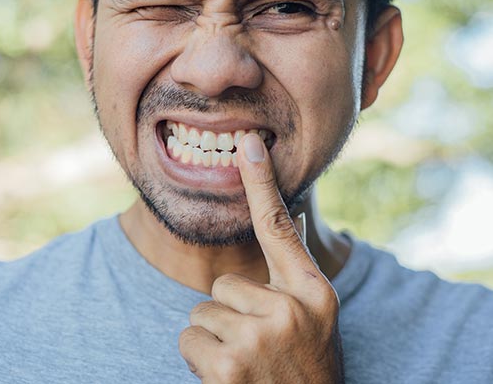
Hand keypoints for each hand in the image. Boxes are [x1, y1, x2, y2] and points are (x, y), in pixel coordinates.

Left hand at [179, 133, 343, 382]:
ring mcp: (259, 338)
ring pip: (202, 311)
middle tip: (257, 345)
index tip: (248, 143)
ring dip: (216, 337)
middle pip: (224, 283)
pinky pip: (188, 338)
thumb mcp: (315, 317)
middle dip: (231, 313)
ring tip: (245, 363)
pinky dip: (199, 359)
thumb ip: (295, 270)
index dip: (262, 182)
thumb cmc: (307, 367)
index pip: (280, 226)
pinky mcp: (227, 366)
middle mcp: (289, 309)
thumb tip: (291, 217)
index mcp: (313, 292)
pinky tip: (228, 378)